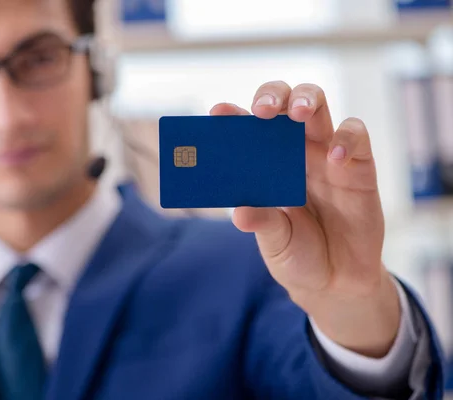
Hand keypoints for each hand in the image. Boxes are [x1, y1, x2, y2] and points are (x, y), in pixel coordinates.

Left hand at [212, 81, 399, 357]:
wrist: (336, 280)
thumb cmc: (298, 254)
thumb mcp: (275, 242)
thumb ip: (262, 223)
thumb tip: (240, 213)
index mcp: (265, 165)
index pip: (248, 129)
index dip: (233, 116)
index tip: (218, 113)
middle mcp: (293, 152)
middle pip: (284, 103)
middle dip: (273, 96)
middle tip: (262, 110)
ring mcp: (326, 156)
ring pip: (318, 107)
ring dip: (307, 100)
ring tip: (298, 112)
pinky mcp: (358, 168)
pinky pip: (356, 139)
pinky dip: (346, 140)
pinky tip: (333, 157)